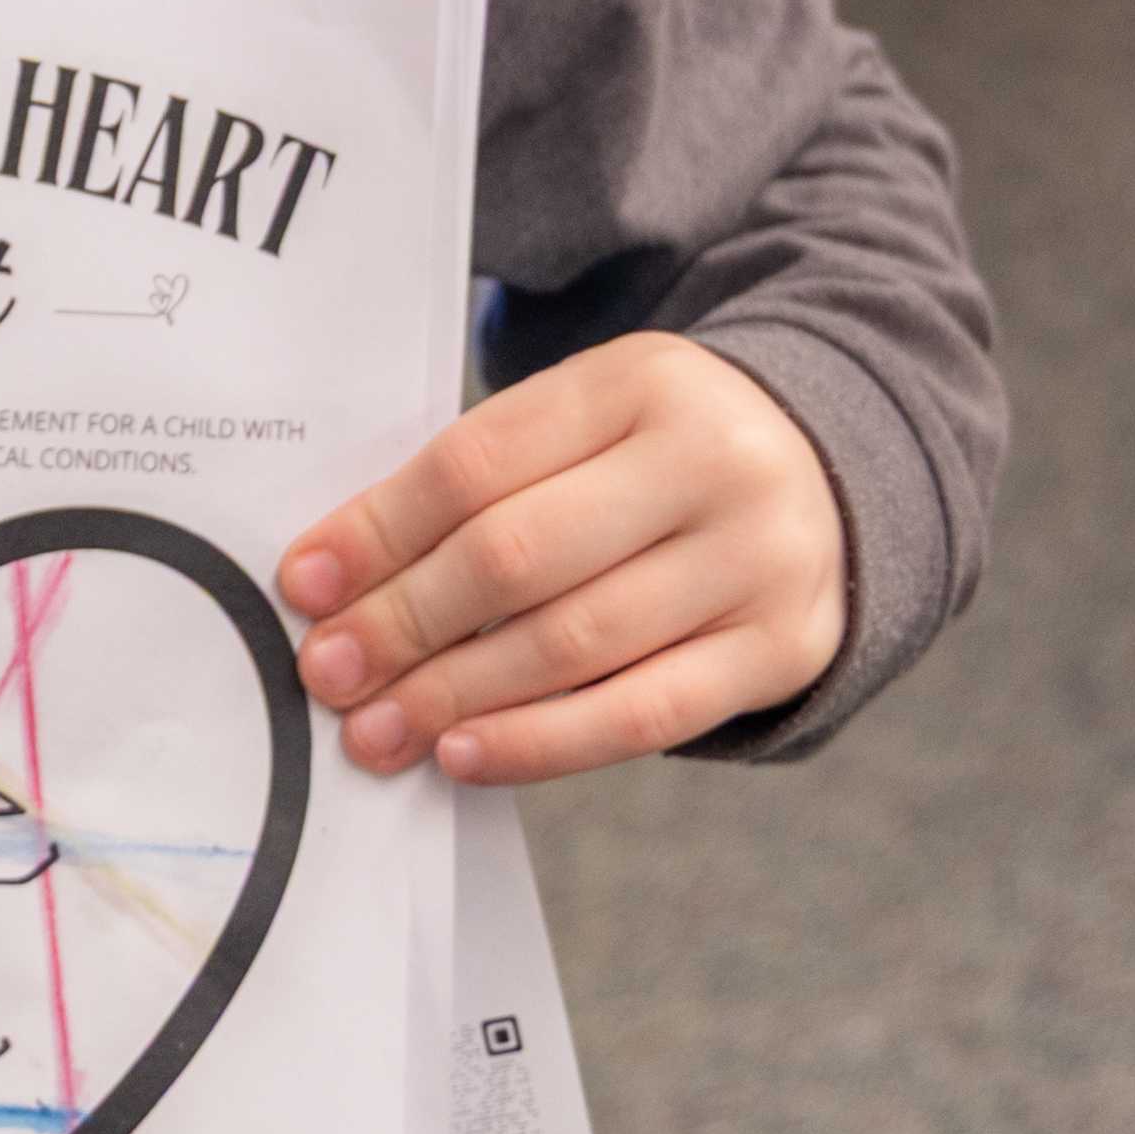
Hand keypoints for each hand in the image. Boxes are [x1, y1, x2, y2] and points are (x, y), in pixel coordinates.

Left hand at [277, 331, 845, 783]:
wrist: (829, 474)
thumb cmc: (657, 454)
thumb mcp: (585, 421)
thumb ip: (484, 479)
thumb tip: (340, 578)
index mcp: (639, 380)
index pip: (477, 463)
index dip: (379, 531)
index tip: (306, 586)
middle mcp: (710, 460)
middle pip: (517, 556)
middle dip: (404, 624)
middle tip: (328, 673)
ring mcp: (757, 557)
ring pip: (574, 643)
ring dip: (455, 696)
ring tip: (378, 729)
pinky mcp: (782, 647)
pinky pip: (642, 715)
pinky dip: (541, 742)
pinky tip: (465, 753)